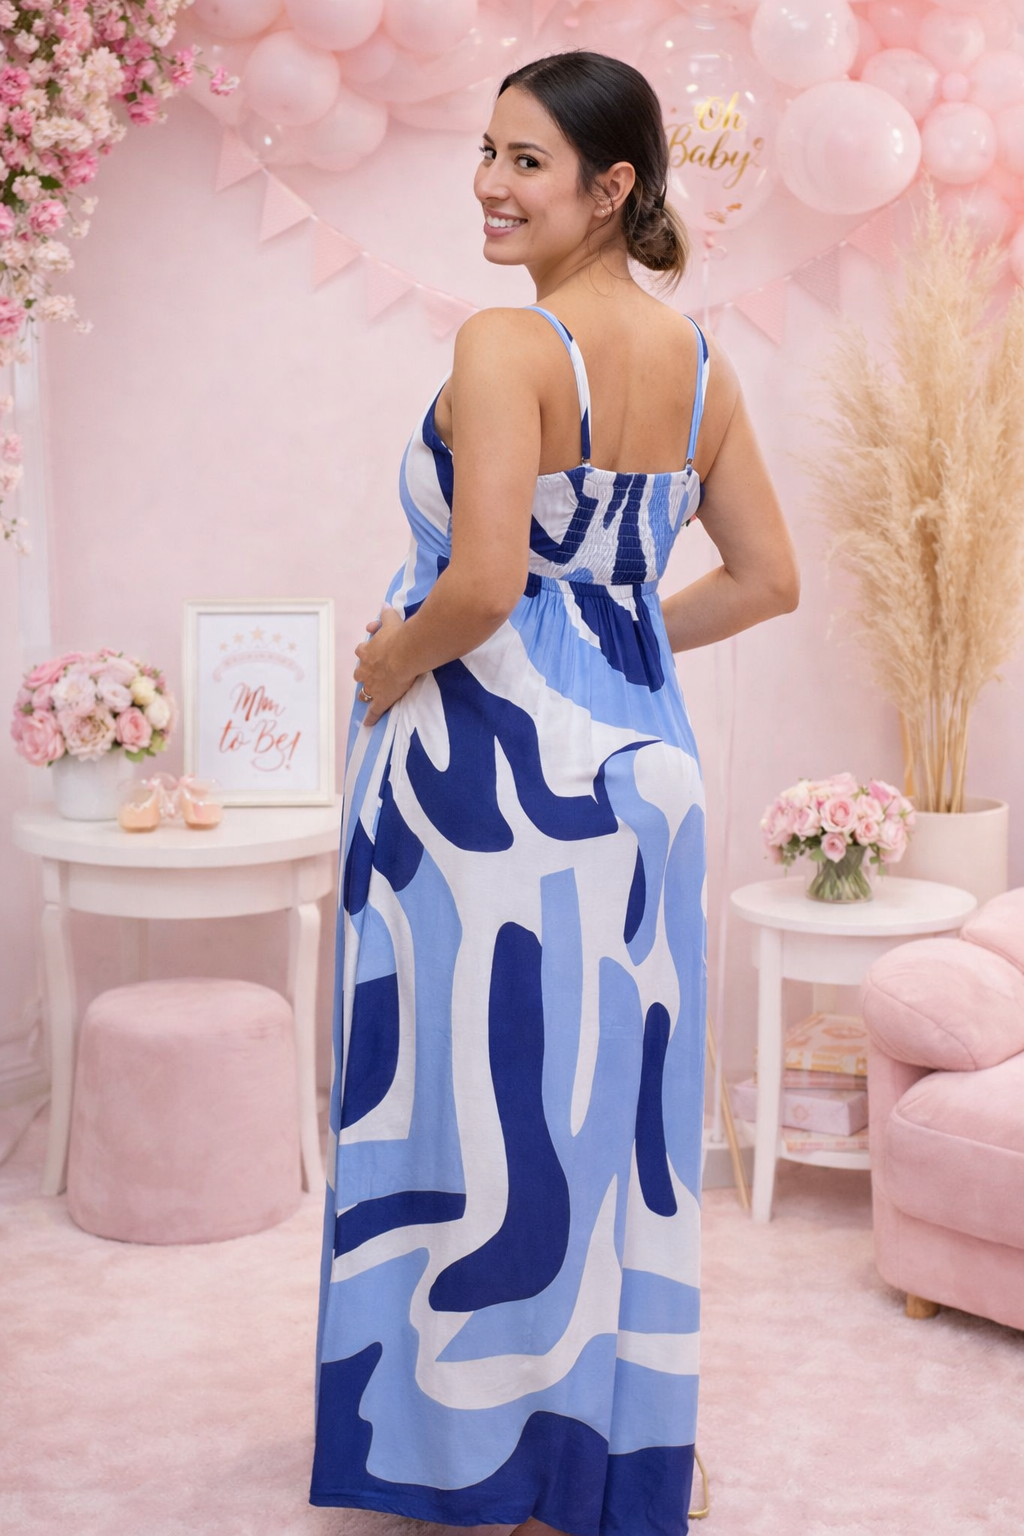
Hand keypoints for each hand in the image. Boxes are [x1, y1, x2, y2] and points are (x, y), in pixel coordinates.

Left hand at [353, 605, 414, 725]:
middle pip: (359, 674)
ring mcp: (371, 686)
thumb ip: (385, 614)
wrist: (406, 653)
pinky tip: (368, 724)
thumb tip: (384, 604)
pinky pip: (373, 712)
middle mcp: (365, 669)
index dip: (366, 654)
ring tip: (369, 696)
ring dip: (366, 693)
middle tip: (372, 675)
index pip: (362, 653)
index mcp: (367, 651)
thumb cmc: (399, 636)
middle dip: (364, 675)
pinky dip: (370, 718)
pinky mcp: (380, 700)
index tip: (371, 653)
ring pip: (364, 692)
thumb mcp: (391, 621)